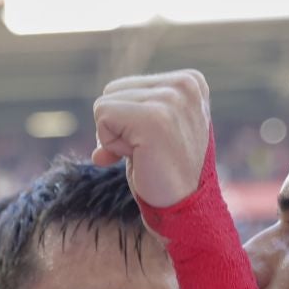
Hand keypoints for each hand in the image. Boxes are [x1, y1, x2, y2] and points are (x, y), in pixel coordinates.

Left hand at [90, 69, 212, 208]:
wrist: (185, 208)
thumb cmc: (166, 174)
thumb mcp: (154, 133)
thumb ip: (129, 118)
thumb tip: (98, 154)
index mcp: (190, 81)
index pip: (126, 86)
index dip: (126, 120)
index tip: (153, 143)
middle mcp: (184, 84)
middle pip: (112, 90)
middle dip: (118, 127)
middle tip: (147, 152)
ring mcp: (171, 99)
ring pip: (104, 104)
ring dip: (115, 138)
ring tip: (146, 154)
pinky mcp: (155, 118)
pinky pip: (102, 117)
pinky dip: (110, 144)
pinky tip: (139, 157)